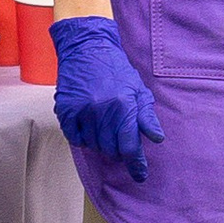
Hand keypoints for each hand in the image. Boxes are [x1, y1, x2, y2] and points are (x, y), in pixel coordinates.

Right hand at [52, 19, 165, 186]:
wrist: (87, 47)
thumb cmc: (115, 69)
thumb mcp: (137, 89)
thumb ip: (146, 116)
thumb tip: (157, 138)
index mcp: (124, 106)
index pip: (130, 146)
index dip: (136, 164)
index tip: (140, 176)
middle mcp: (103, 110)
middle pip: (111, 150)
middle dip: (118, 150)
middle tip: (119, 139)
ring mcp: (82, 110)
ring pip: (93, 145)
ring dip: (100, 143)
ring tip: (103, 127)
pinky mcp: (66, 109)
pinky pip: (75, 138)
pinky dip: (82, 138)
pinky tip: (88, 126)